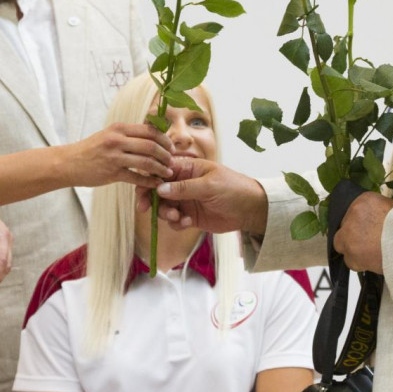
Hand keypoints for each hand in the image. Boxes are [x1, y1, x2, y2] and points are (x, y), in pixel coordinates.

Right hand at [66, 123, 173, 188]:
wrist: (68, 163)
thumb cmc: (90, 149)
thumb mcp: (109, 134)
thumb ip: (128, 134)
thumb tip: (152, 135)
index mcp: (119, 128)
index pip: (149, 130)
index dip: (164, 139)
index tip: (171, 147)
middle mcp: (117, 140)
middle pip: (151, 145)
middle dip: (166, 154)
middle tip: (172, 161)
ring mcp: (114, 157)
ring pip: (146, 162)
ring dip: (160, 169)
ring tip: (167, 173)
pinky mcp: (111, 173)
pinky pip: (136, 178)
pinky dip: (149, 181)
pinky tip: (156, 184)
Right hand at [150, 157, 268, 235]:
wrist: (250, 210)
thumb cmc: (233, 189)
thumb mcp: (209, 185)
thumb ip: (184, 188)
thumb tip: (159, 189)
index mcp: (187, 169)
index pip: (161, 172)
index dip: (149, 181)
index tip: (141, 193)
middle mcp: (183, 184)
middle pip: (158, 191)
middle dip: (152, 200)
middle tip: (146, 209)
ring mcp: (186, 200)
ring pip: (164, 207)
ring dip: (166, 213)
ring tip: (178, 217)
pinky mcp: (190, 216)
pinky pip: (174, 220)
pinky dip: (176, 223)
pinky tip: (187, 223)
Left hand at [332, 192, 392, 274]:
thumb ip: (379, 212)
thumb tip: (375, 220)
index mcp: (364, 200)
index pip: (353, 211)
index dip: (359, 223)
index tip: (366, 230)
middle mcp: (352, 214)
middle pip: (344, 227)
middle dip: (352, 236)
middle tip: (366, 243)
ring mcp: (349, 234)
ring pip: (342, 245)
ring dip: (354, 250)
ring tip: (370, 254)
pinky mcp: (351, 253)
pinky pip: (350, 261)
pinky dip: (359, 263)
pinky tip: (371, 263)